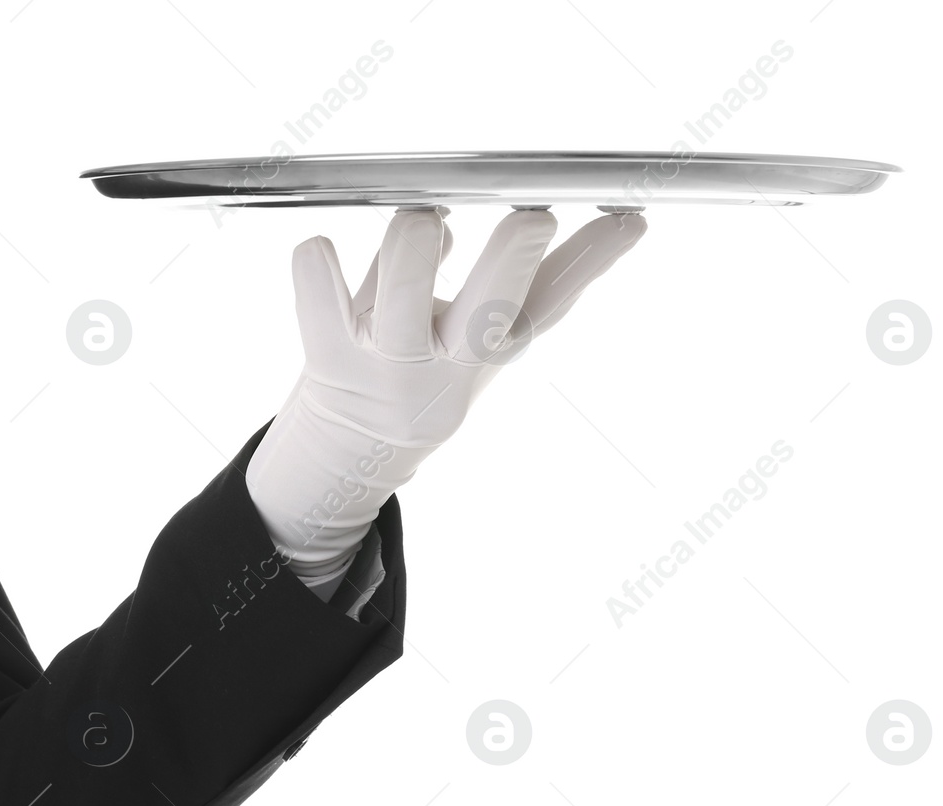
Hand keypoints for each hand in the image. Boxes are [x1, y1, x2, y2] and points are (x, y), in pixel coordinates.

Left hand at [246, 206, 647, 578]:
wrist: (351, 450)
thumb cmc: (421, 366)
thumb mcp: (477, 336)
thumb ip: (507, 278)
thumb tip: (539, 220)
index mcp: (494, 348)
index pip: (553, 301)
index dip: (590, 261)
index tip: (625, 220)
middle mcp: (448, 364)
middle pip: (489, 311)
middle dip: (511, 259)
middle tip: (528, 218)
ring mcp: (388, 365)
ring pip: (406, 286)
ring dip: (414, 240)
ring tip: (419, 225)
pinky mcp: (329, 359)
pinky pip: (319, 290)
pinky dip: (317, 263)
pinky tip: (322, 251)